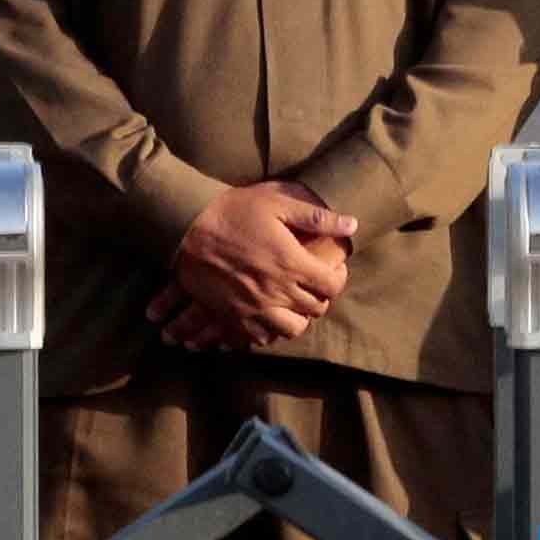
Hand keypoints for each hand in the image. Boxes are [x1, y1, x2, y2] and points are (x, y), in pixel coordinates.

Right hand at [154, 181, 355, 349]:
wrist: (186, 227)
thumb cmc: (233, 210)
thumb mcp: (277, 201)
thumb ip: (317, 216)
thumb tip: (353, 224)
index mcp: (292, 263)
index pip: (331, 286)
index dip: (338, 279)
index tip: (333, 270)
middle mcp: (277, 291)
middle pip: (315, 309)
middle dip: (320, 297)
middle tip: (314, 284)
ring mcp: (254, 307)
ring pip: (290, 330)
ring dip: (297, 319)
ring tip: (293, 304)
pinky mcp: (232, 316)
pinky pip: (259, 338)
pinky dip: (269, 331)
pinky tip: (268, 316)